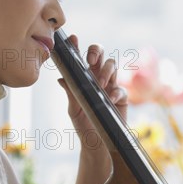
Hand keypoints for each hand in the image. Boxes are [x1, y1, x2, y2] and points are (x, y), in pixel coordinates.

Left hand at [57, 35, 127, 154]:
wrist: (97, 144)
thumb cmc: (84, 125)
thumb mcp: (74, 109)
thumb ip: (70, 93)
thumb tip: (61, 78)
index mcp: (83, 78)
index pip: (79, 58)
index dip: (76, 47)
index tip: (72, 39)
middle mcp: (97, 78)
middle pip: (100, 54)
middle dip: (96, 51)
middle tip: (91, 60)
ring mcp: (111, 86)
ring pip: (112, 65)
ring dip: (107, 71)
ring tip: (101, 84)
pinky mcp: (121, 97)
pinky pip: (121, 89)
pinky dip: (115, 92)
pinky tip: (109, 99)